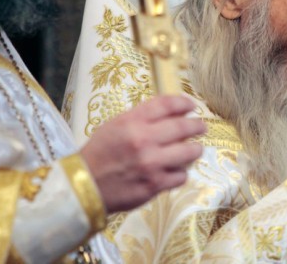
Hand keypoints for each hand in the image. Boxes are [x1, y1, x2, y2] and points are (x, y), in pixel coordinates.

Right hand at [80, 95, 205, 212]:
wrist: (85, 185)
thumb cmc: (100, 152)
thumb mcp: (117, 125)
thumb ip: (142, 118)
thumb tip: (173, 112)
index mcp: (133, 121)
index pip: (167, 104)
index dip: (184, 103)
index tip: (192, 106)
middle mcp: (144, 140)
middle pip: (184, 127)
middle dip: (197, 125)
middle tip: (201, 127)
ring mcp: (151, 163)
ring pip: (189, 152)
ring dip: (195, 149)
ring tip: (194, 149)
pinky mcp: (155, 185)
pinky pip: (181, 175)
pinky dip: (180, 172)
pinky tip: (175, 170)